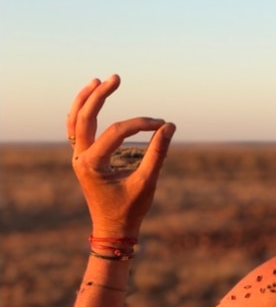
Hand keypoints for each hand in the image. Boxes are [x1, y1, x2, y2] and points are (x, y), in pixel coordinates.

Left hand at [67, 75, 175, 236]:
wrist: (113, 229)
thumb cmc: (131, 208)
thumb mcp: (147, 181)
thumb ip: (158, 153)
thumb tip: (169, 126)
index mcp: (92, 164)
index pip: (116, 131)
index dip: (141, 124)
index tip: (162, 125)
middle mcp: (80, 158)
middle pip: (84, 117)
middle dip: (99, 95)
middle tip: (116, 77)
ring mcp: (78, 157)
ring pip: (74, 121)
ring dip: (85, 100)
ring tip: (97, 80)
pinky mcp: (83, 158)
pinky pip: (77, 130)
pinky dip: (82, 113)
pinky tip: (91, 101)